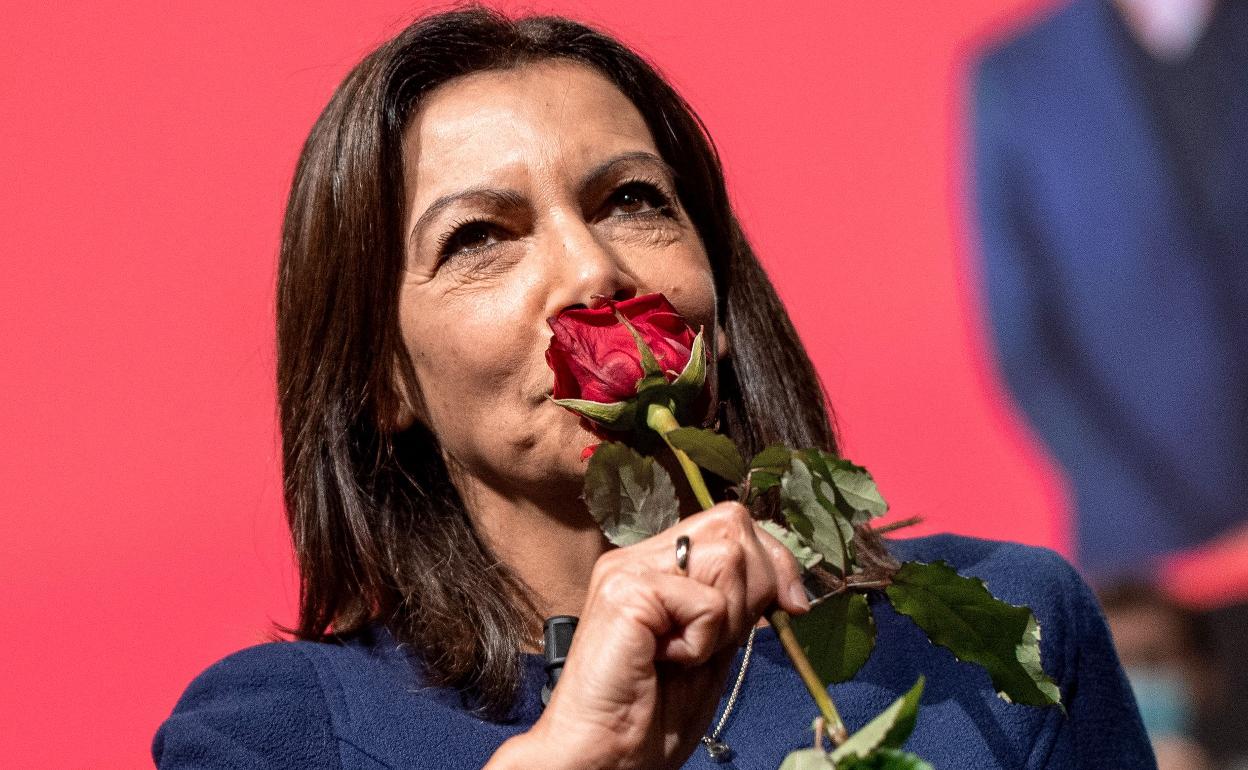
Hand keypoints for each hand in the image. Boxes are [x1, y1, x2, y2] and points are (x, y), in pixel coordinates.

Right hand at [490, 501, 810, 769]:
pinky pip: (707, 603)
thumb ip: (737, 605)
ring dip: (726, 619)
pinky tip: (666, 661)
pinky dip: (702, 643)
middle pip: (733, 524)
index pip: (731, 521)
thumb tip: (785, 580)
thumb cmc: (651, 715)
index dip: (773, 558)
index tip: (791, 605)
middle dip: (756, 584)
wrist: (605, 757)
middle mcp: (638, 555)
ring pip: (727, 555)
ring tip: (686, 653)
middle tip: (719, 641)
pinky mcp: (625, 590)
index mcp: (656, 564)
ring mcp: (627, 568)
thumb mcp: (714, 647)